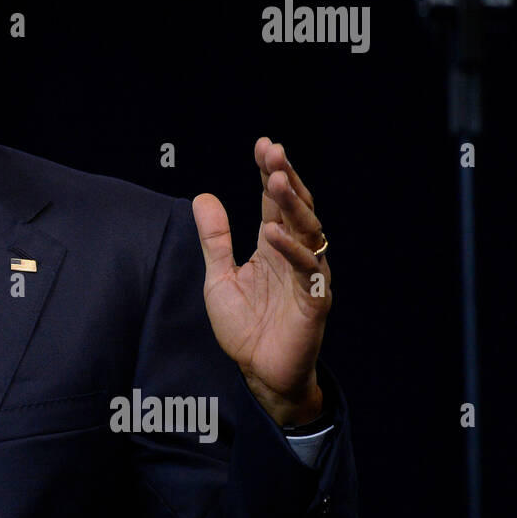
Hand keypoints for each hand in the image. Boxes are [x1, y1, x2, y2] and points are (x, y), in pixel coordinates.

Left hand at [192, 138, 331, 426]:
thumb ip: (214, 239)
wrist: (259, 373)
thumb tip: (203, 197)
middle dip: (286, 178)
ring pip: (308, 232)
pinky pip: (307, 271)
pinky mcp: (313, 302)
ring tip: (276, 180)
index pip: (275, 201)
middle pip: (296, 208)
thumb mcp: (220, 276)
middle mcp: (294, 255)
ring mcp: (307, 276)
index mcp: (273, 246)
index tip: (263, 145)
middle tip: (274, 151)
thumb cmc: (245, 326)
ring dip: (292, 205)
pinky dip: (289, 250)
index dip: (270, 173)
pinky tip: (272, 232)